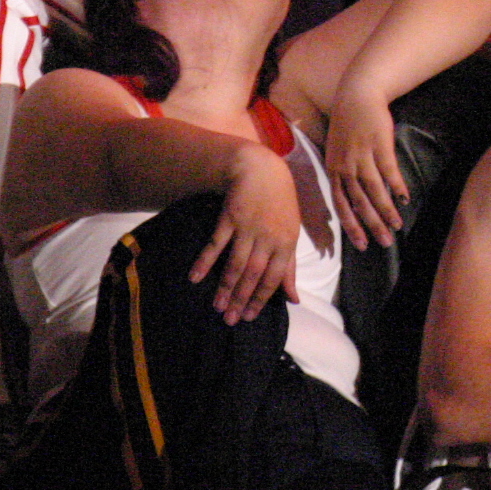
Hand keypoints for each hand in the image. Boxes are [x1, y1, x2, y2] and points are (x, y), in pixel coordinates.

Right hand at [190, 143, 301, 323]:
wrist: (261, 169)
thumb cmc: (280, 204)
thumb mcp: (291, 235)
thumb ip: (290, 269)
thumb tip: (294, 300)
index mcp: (286, 243)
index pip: (273, 278)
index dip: (260, 299)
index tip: (249, 317)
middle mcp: (268, 237)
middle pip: (253, 274)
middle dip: (240, 299)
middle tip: (230, 320)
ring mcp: (248, 227)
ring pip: (235, 263)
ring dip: (225, 286)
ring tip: (217, 306)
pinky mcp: (230, 217)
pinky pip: (216, 243)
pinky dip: (205, 261)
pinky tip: (196, 277)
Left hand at [322, 85, 409, 251]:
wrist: (357, 96)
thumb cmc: (347, 125)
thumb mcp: (336, 150)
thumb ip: (342, 173)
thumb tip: (352, 198)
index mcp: (333, 169)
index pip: (340, 204)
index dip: (351, 225)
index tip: (362, 244)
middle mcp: (346, 165)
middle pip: (359, 202)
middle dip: (372, 225)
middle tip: (385, 243)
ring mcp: (363, 155)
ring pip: (375, 190)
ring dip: (387, 210)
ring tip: (397, 225)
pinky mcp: (379, 145)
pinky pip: (389, 171)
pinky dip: (397, 186)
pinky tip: (405, 198)